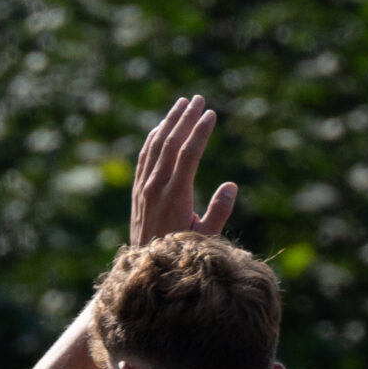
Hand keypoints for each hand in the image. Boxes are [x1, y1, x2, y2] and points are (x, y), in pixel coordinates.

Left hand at [130, 94, 237, 247]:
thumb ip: (219, 212)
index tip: (211, 114)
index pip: (188, 154)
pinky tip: (161, 127)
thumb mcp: (206, 238)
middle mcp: (156, 188)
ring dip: (169, 122)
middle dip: (185, 118)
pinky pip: (144, 157)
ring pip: (155, 146)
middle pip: (170, 143)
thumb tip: (230, 185)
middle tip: (198, 98)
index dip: (200, 132)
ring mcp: (143, 188)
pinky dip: (153, 138)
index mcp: (175, 196)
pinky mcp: (137, 192)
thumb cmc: (181, 255)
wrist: (146, 269)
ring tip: (182, 103)